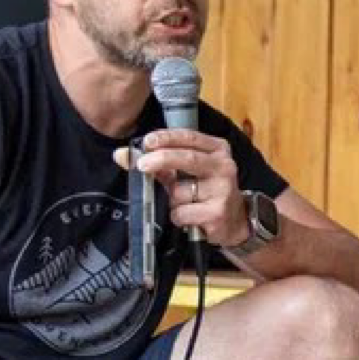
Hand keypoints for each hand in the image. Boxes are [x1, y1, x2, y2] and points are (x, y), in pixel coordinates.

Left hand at [122, 128, 249, 247]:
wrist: (235, 223)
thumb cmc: (206, 192)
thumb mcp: (187, 173)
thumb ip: (159, 162)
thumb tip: (123, 155)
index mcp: (217, 150)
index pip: (189, 137)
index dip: (166, 138)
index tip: (147, 142)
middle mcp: (224, 167)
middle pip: (188, 158)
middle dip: (162, 159)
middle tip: (142, 164)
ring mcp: (223, 191)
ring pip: (179, 191)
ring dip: (170, 199)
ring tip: (183, 203)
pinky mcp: (217, 213)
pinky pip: (182, 212)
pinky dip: (177, 216)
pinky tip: (189, 217)